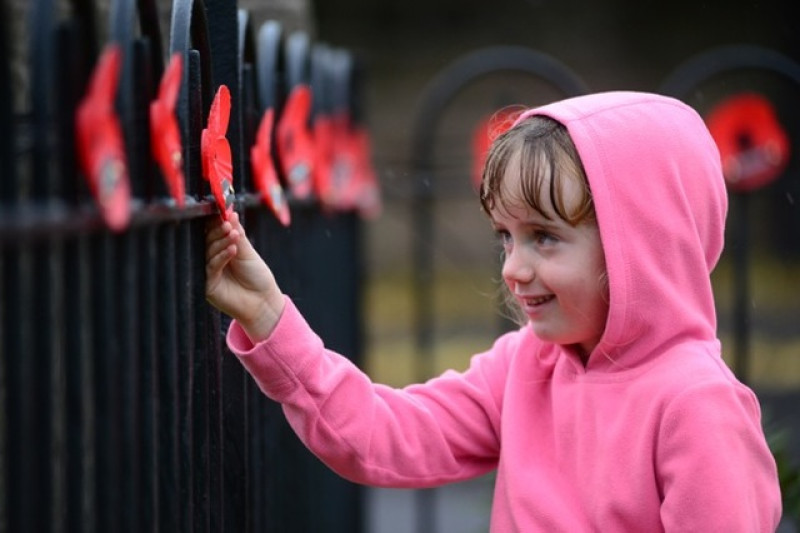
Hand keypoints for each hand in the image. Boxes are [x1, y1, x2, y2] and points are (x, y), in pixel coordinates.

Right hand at [205, 211, 284, 341]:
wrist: (263, 302)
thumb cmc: (257, 277)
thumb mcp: (248, 253)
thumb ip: (239, 235)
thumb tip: (231, 214)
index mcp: (221, 249)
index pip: (214, 232)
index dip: (218, 222)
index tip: (224, 213)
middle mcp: (212, 259)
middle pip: (209, 240)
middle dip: (218, 231)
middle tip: (227, 224)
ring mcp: (208, 271)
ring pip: (209, 251)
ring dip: (221, 242)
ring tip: (233, 235)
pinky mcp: (207, 284)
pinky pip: (212, 266)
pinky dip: (222, 256)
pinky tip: (232, 249)